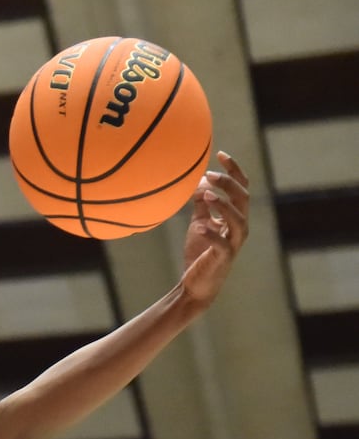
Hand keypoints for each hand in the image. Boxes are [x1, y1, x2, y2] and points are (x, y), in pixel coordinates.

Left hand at [180, 151, 249, 304]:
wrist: (196, 284)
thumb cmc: (200, 252)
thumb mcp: (199, 222)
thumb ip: (201, 204)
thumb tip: (198, 181)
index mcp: (235, 215)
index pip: (241, 187)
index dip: (233, 170)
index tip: (220, 153)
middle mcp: (240, 227)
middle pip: (243, 199)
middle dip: (228, 184)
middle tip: (209, 174)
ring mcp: (234, 242)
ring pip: (238, 219)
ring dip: (224, 205)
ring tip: (207, 195)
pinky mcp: (224, 258)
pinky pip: (222, 243)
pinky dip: (212, 233)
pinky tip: (199, 226)